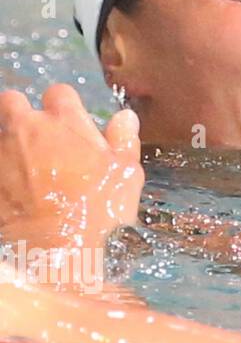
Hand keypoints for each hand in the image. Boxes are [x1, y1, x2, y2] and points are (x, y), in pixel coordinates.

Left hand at [0, 84, 142, 250]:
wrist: (55, 250)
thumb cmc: (99, 209)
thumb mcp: (126, 174)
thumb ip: (124, 139)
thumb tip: (125, 116)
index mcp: (64, 121)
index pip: (59, 93)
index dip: (66, 106)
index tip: (71, 125)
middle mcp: (27, 128)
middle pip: (12, 102)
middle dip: (21, 113)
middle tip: (37, 138)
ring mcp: (1, 152)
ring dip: (10, 144)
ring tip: (25, 168)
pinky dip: (3, 171)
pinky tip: (15, 188)